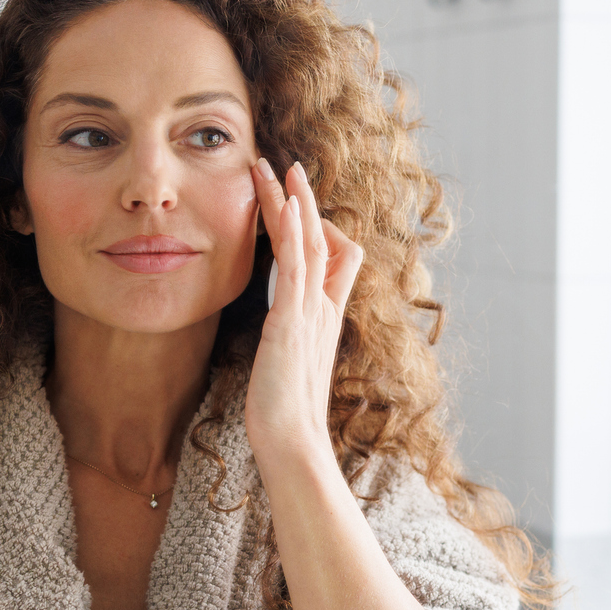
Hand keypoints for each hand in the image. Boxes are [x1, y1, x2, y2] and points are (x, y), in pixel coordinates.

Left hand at [245, 158, 364, 466]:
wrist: (292, 443)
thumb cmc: (285, 416)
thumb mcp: (287, 368)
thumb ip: (288, 342)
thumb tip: (279, 334)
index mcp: (323, 318)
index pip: (332, 257)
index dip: (315, 226)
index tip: (292, 203)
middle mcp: (323, 309)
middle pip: (322, 238)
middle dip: (303, 200)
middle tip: (286, 166)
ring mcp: (311, 312)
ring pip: (310, 241)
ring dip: (295, 200)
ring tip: (278, 167)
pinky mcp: (293, 320)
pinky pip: (299, 265)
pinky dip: (295, 230)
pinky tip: (286, 203)